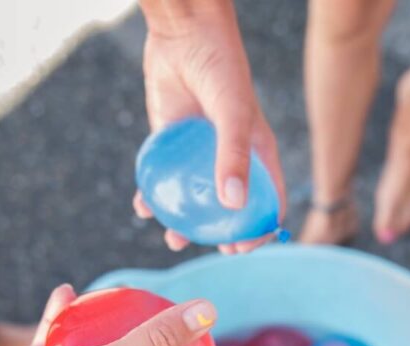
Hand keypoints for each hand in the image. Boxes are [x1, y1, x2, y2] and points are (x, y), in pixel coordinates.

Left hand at [135, 1, 285, 254]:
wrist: (183, 33)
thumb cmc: (220, 68)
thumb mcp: (233, 113)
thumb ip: (233, 157)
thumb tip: (232, 205)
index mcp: (256, 152)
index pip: (267, 200)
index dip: (260, 229)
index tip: (244, 249)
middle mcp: (229, 156)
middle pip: (228, 207)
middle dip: (220, 235)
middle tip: (208, 249)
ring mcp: (198, 152)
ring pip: (194, 197)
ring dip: (184, 222)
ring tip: (172, 238)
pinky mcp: (170, 142)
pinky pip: (164, 177)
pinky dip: (153, 194)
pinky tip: (142, 207)